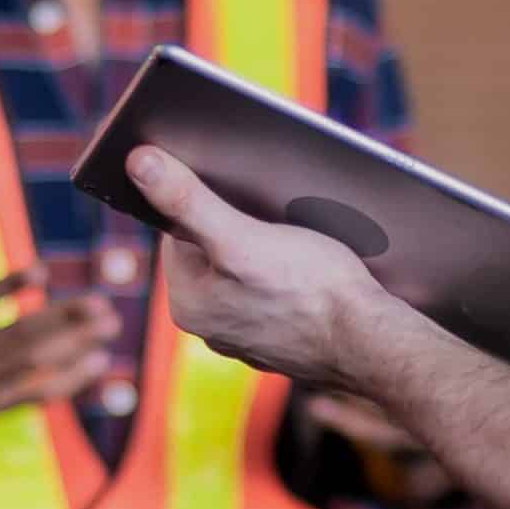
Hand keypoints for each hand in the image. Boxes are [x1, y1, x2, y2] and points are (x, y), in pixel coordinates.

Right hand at [0, 216, 118, 428]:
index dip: (11, 287)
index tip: (42, 270)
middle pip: (23, 335)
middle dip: (66, 319)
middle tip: (102, 303)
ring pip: (38, 364)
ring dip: (79, 345)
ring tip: (111, 326)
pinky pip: (38, 393)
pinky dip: (71, 379)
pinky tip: (98, 361)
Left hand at [126, 146, 387, 391]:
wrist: (372, 345)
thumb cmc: (311, 290)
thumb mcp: (241, 237)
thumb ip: (187, 201)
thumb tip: (137, 163)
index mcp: (187, 304)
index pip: (177, 231)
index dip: (205, 201)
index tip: (232, 187)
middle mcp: (210, 327)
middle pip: (212, 251)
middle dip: (237, 226)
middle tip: (271, 211)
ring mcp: (247, 338)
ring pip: (245, 272)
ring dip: (265, 249)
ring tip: (296, 238)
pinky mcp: (282, 342)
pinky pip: (273, 294)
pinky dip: (288, 278)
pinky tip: (312, 270)